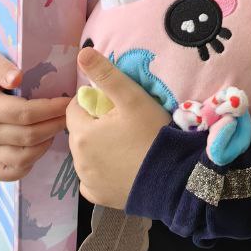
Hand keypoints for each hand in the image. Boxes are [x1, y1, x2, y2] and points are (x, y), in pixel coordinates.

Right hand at [0, 50, 70, 181]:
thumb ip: (0, 67)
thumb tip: (18, 78)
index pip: (24, 114)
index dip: (49, 109)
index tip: (67, 101)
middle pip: (28, 137)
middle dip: (54, 125)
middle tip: (70, 113)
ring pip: (22, 158)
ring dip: (45, 144)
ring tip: (56, 127)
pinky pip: (8, 172)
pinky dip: (27, 166)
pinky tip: (38, 148)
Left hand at [66, 48, 170, 208]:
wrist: (175, 179)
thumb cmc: (153, 134)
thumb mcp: (132, 98)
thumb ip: (106, 75)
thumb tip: (82, 53)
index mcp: (81, 133)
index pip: (75, 109)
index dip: (93, 103)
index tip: (114, 106)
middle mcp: (77, 160)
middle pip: (80, 132)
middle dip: (94, 125)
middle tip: (123, 125)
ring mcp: (87, 181)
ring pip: (85, 155)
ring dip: (97, 148)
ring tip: (125, 146)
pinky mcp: (98, 197)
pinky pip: (92, 179)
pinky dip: (101, 172)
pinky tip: (120, 167)